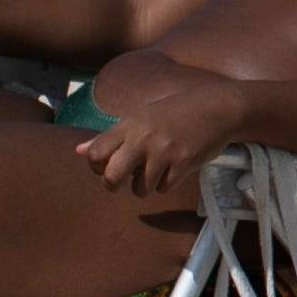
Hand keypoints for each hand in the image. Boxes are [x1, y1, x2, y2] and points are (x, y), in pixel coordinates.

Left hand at [74, 80, 243, 199]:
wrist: (217, 108)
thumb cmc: (176, 112)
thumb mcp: (141, 117)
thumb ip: (111, 136)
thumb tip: (78, 151)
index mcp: (129, 124)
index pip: (95, 154)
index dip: (97, 167)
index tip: (107, 166)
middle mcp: (143, 138)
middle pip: (111, 177)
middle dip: (113, 186)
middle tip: (122, 183)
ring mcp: (164, 151)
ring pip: (140, 188)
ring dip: (145, 186)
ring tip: (155, 172)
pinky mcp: (184, 162)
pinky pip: (164, 188)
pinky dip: (167, 184)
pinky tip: (174, 168)